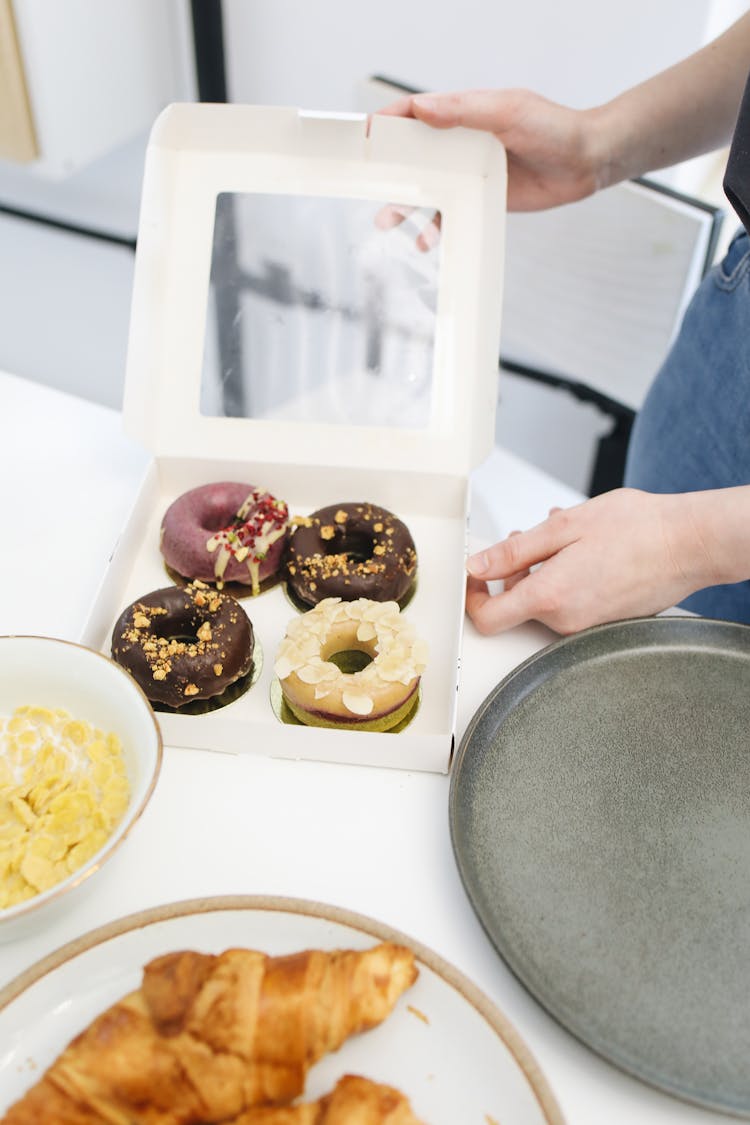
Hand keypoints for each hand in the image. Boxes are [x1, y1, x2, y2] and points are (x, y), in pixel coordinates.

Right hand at [377, 89, 603, 211]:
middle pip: (412, 156)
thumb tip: (423, 108)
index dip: (388, 123)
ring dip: (404, 205)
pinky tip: (424, 241)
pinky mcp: (480, 197)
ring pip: (426, 189)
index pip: (415, 114)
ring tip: (385, 221)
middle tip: (366, 185)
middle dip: (387, 171)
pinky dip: (433, 229)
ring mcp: (468, 172)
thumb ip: (466, 109)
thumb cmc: (553, 128)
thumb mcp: (509, 111)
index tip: (365, 136)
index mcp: (463, 114)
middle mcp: (460, 142)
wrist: (585, 163)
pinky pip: (449, 215)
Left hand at [465, 488, 715, 634]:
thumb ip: (514, 551)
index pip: (487, 618)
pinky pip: (570, 604)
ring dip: (541, 572)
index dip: (472, 596)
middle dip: (513, 574)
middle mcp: (567, 621)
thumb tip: (478, 565)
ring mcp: (587, 626)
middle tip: (526, 540)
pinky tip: (583, 552)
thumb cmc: (637, 530)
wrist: (690, 544)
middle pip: (516, 607)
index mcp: (550, 597)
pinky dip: (566, 579)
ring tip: (562, 539)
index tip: (475, 575)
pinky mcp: (604, 623)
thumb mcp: (563, 527)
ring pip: (544, 603)